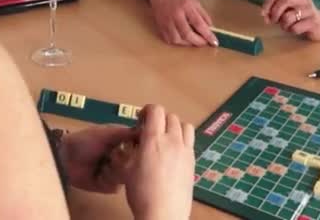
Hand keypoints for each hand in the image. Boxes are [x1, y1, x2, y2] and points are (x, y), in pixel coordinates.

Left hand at [58, 125, 137, 192]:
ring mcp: (115, 173)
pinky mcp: (106, 186)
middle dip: (123, 161)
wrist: (65, 157)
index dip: (137, 151)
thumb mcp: (106, 132)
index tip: (130, 148)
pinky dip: (106, 180)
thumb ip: (125, 132)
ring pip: (126, 177)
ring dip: (114, 170)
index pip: (139, 150)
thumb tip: (144, 130)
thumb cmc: (84, 140)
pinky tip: (98, 174)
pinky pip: (115, 186)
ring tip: (103, 164)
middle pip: (134, 166)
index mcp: (122, 145)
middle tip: (112, 156)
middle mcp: (121, 159)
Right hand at [124, 105, 194, 219]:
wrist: (163, 213)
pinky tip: (174, 152)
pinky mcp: (193, 162)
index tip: (141, 120)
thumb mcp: (126, 169)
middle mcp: (173, 141)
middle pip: (171, 116)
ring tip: (166, 137)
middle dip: (160, 118)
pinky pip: (191, 141)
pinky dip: (183, 139)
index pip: (155, 110)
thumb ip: (130, 150)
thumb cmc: (141, 193)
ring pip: (185, 126)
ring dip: (174, 126)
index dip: (147, 110)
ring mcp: (186, 151)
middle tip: (151, 130)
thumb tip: (132, 143)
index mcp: (154, 139)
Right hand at [148, 0, 217, 46]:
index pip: (198, 24)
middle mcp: (175, 15)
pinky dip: (178, 42)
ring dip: (188, 43)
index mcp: (186, 6)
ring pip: (177, 39)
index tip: (214, 42)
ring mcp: (166, 22)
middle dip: (198, 42)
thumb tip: (210, 29)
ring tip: (194, 40)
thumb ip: (203, 15)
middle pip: (187, 34)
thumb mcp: (194, 2)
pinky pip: (169, 40)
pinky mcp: (160, 27)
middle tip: (205, 43)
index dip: (207, 35)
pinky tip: (183, 39)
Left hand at [261, 0, 319, 40]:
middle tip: (273, 21)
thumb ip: (276, 9)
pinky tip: (296, 29)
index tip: (263, 13)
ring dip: (283, 25)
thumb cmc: (301, 16)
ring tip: (287, 26)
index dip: (268, 3)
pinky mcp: (314, 22)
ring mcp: (310, 10)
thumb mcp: (289, 9)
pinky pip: (295, 28)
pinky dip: (291, 31)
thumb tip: (264, 15)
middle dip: (275, 11)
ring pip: (288, 17)